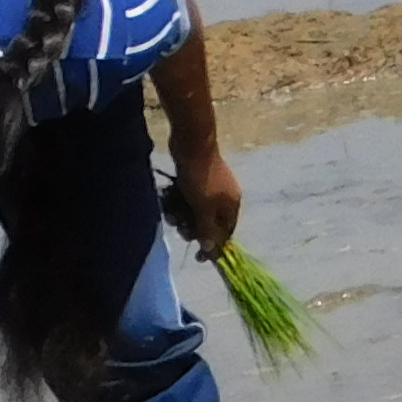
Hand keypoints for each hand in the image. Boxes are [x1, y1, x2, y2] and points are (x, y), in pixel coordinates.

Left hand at [165, 141, 243, 259]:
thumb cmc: (200, 178)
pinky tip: (169, 199)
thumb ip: (208, 230)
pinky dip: (178, 202)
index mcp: (232, 205)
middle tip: (179, 225)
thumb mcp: (204, 208)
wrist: (192, 144)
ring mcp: (211, 188)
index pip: (226, 234)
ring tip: (170, 211)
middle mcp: (224, 198)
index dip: (213, 246)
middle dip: (192, 227)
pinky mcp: (196, 180)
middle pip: (209, 224)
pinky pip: (188, 200)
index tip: (198, 257)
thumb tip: (212, 250)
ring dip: (181, 215)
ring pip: (195, 212)